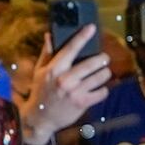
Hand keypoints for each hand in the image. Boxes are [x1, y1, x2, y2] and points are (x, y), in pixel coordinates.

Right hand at [19, 28, 112, 144]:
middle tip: (105, 57)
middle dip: (101, 58)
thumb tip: (49, 35)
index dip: (82, 37)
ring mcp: (75, 92)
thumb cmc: (41, 92)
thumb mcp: (40, 71)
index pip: (71, 48)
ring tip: (105, 72)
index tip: (92, 27)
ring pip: (99, 77)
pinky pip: (101, 93)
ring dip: (105, 73)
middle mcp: (65, 79)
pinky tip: (101, 88)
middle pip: (90, 63)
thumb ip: (47, 53)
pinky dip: (103, 90)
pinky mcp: (82, 103)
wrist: (41, 117)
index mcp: (55, 68)